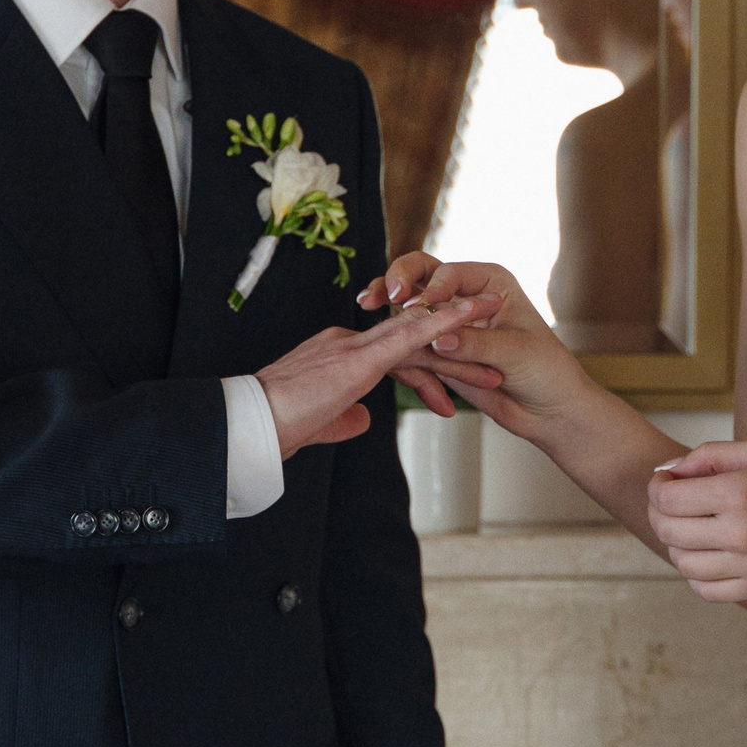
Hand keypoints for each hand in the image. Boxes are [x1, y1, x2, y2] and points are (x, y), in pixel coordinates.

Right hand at [257, 299, 496, 458]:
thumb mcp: (320, 425)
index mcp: (342, 358)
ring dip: (461, 330)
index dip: (431, 358)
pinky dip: (442, 323)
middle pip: (414, 341)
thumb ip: (344, 418)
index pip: (396, 354)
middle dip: (456, 345)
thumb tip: (363, 420)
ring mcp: (355, 348)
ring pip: (418, 333)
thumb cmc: (274, 429)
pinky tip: (468, 317)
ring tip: (497, 324)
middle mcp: (351, 344)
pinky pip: (408, 335)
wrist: (250, 428)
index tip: (459, 364)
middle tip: (491, 351)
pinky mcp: (359, 358)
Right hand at [357, 254, 588, 444]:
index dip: (432, 289)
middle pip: (422, 274)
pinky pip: (410, 342)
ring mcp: (449, 323)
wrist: (547, 411)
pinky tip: (379, 344)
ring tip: (365, 304)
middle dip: (398, 279)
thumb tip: (438, 340)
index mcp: (489, 282)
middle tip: (380, 293)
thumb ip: (476, 343)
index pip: (450, 273)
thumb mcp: (515, 353)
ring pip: (409, 304)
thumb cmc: (546, 371)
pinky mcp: (439, 351)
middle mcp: (466, 295)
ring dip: (386, 301)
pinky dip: (396, 342)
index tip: (419, 308)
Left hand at [647, 440, 746, 600]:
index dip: (657, 487)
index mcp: (740, 493)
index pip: (669, 498)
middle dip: (660, 512)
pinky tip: (708, 553)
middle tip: (671, 501)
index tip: (666, 481)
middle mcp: (741, 534)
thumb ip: (711, 456)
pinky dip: (696, 573)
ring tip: (692, 526)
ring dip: (677, 543)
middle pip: (669, 531)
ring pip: (683, 563)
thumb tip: (669, 469)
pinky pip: (707, 590)